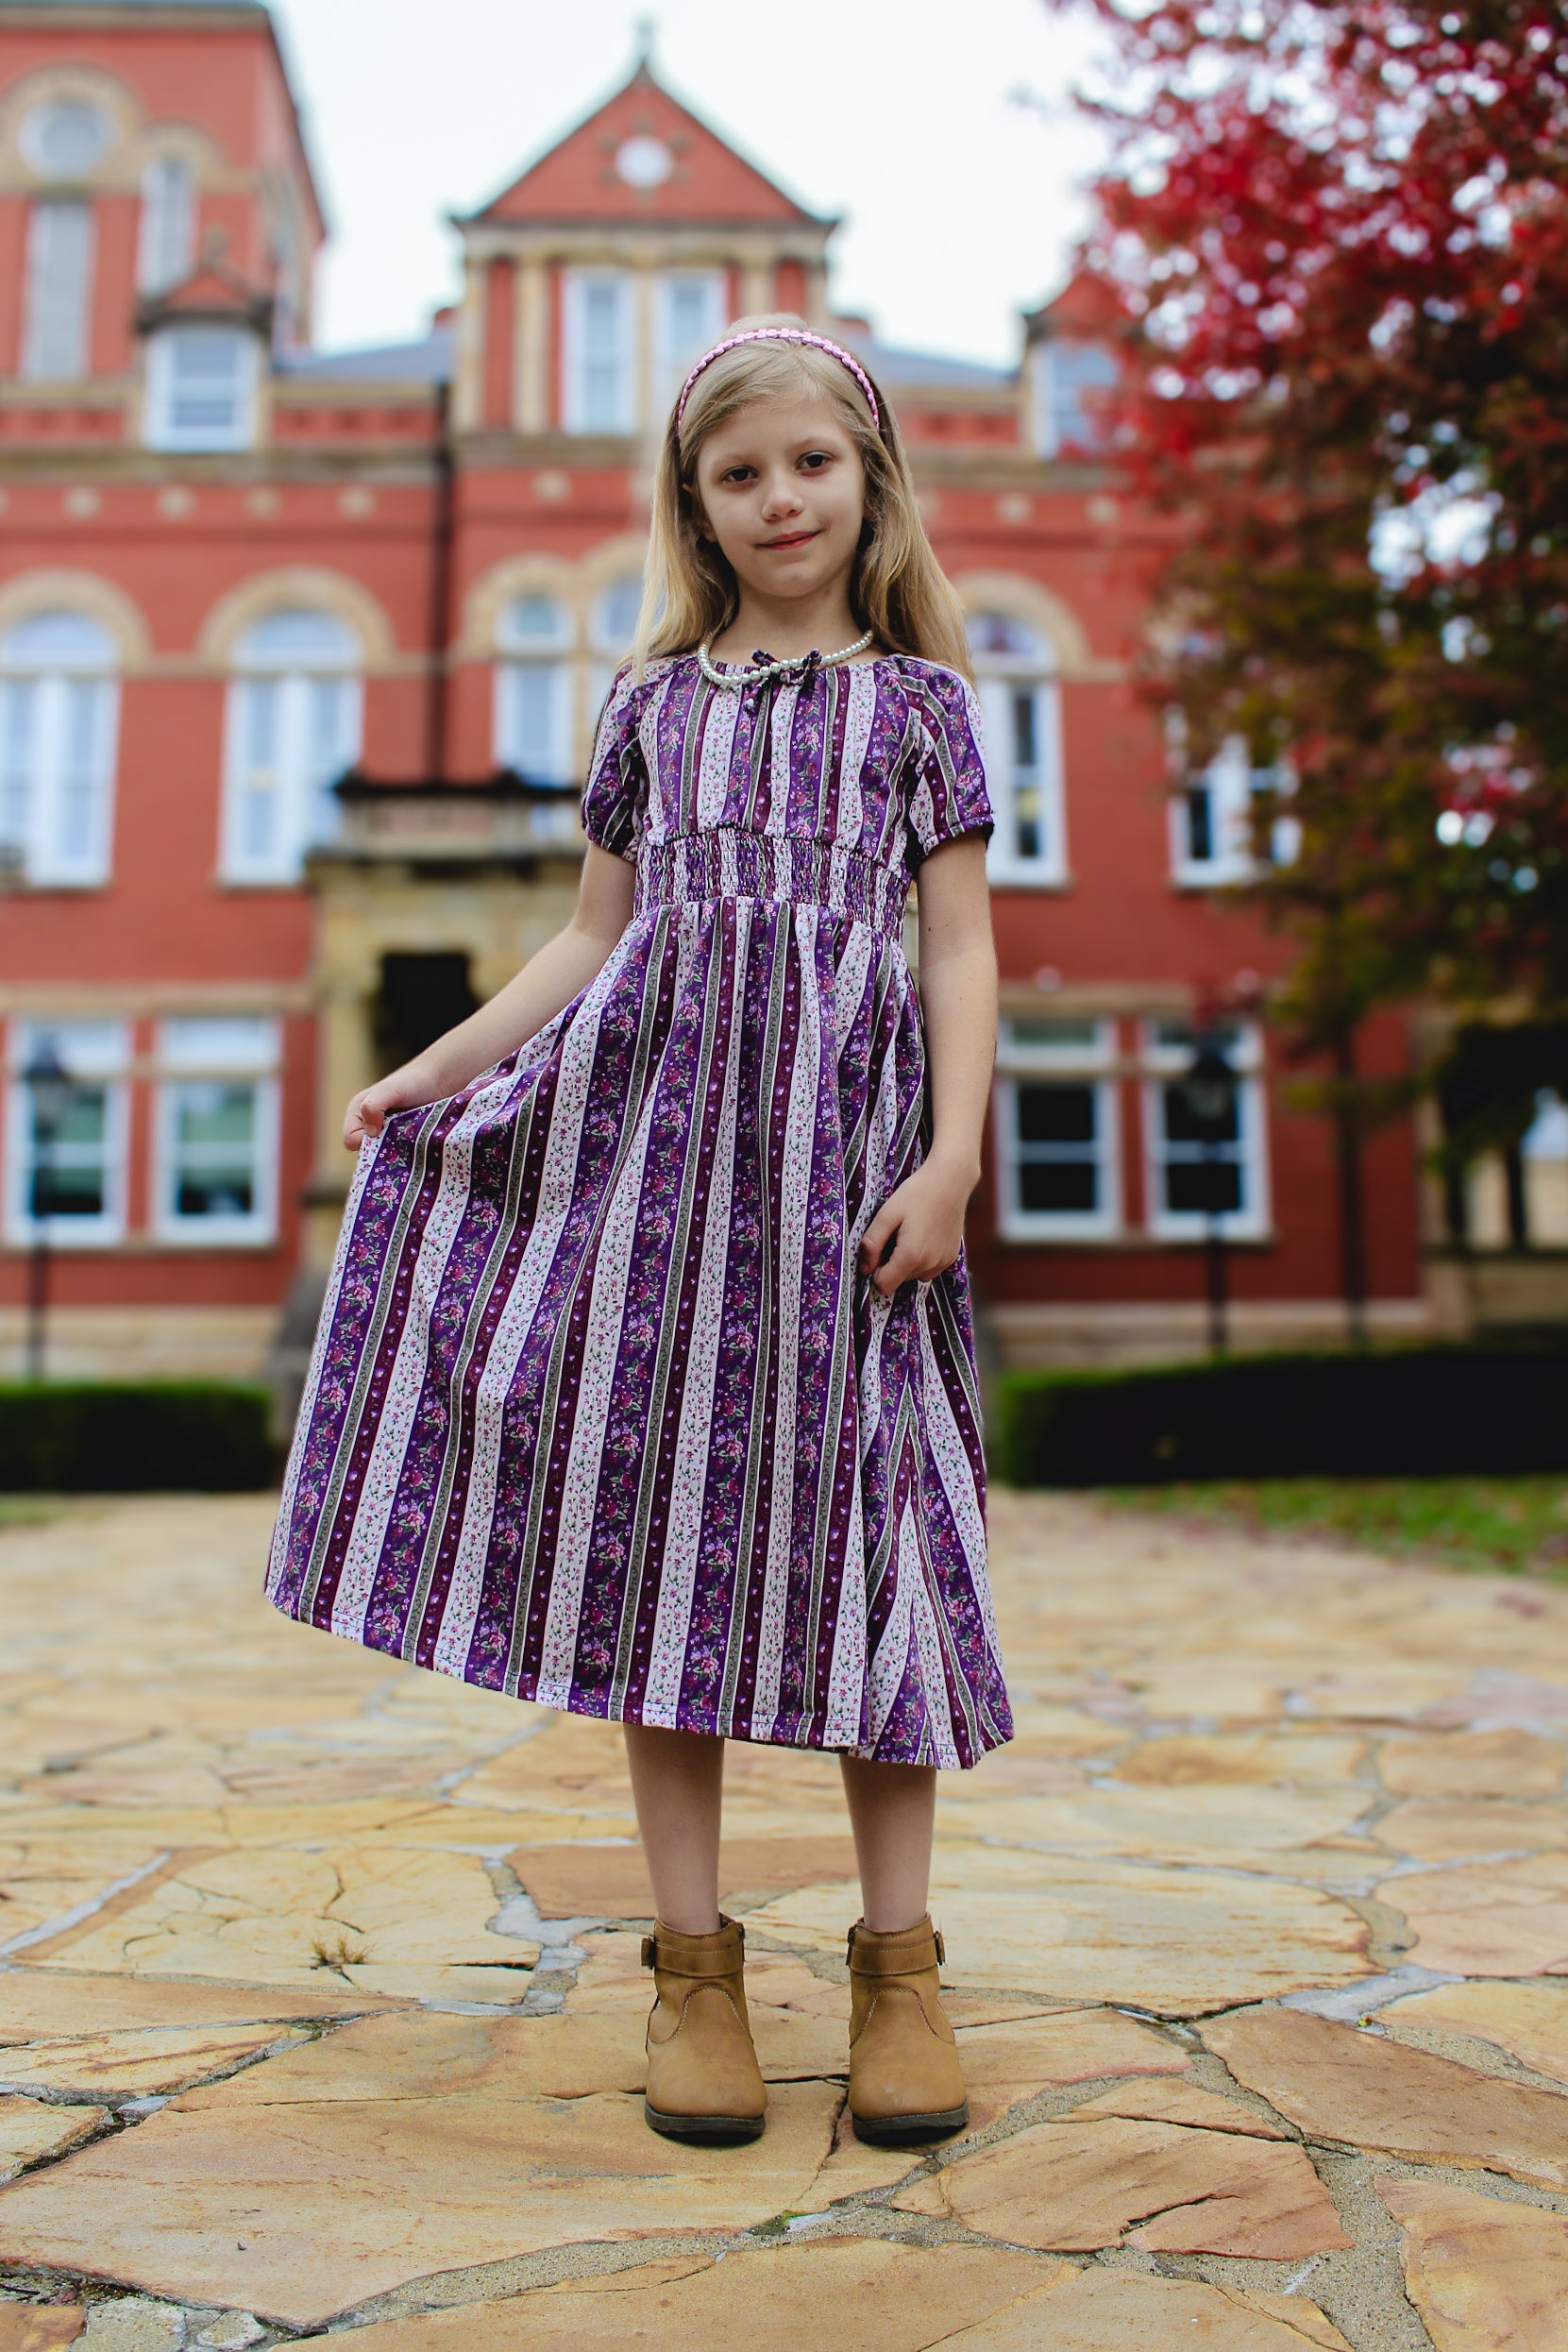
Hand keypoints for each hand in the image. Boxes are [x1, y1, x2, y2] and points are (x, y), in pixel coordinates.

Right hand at [343, 1060, 439, 1151]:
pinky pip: (399, 1158)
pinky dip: (407, 1154)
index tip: (385, 1132)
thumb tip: (370, 1132)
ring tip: (411, 1140)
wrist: (438, 1081)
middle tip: (401, 1139)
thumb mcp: (389, 1089)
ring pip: (384, 1157)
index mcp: (356, 1114)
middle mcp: (368, 1127)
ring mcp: (385, 1137)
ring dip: (397, 1153)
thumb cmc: (411, 1081)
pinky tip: (418, 1145)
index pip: (350, 1140)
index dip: (365, 1141)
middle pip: (366, 1153)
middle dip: (382, 1150)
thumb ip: (373, 1106)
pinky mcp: (402, 1144)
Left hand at [857, 1154, 979, 1296]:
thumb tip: (864, 1269)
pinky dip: (922, 1259)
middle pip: (899, 1280)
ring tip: (911, 1233)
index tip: (878, 1250)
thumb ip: (872, 1244)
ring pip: (913, 1276)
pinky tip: (924, 1236)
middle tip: (895, 1234)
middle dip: (891, 1263)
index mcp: (911, 1256)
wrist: (951, 1181)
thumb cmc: (916, 1193)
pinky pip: (929, 1269)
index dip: (875, 1271)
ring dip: (906, 1261)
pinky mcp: (951, 1257)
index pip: (884, 1285)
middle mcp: (930, 1265)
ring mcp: (943, 1263)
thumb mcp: (886, 1214)